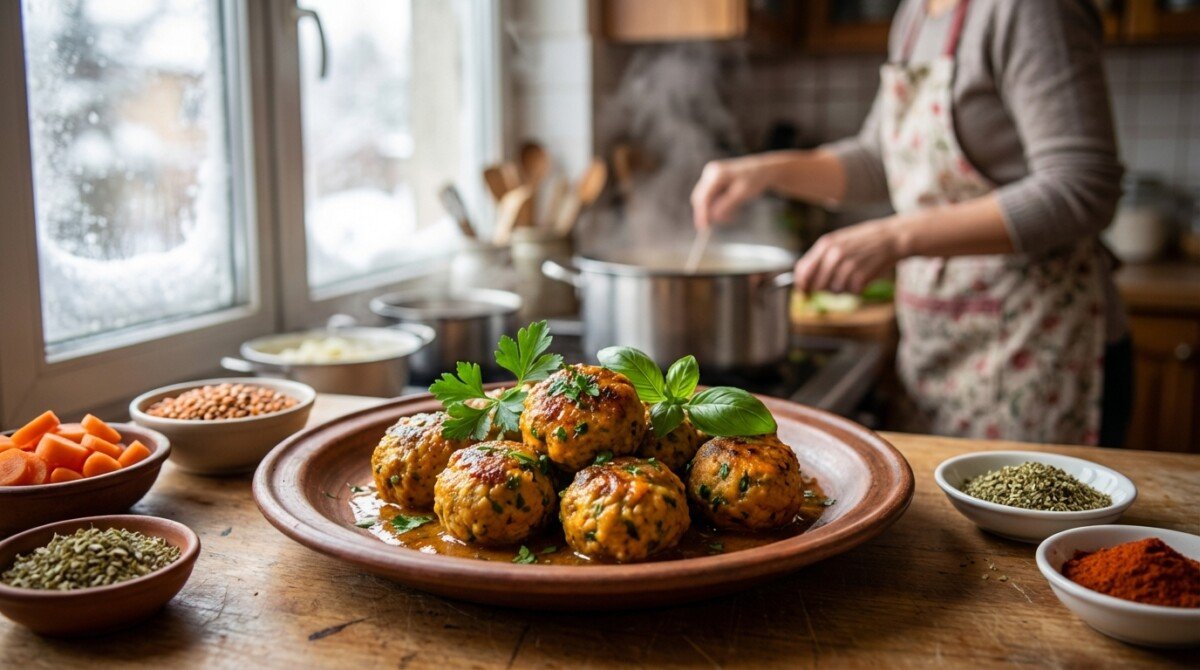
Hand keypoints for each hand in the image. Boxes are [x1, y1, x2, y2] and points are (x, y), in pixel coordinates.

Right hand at [690, 157, 771, 229]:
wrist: (761, 171)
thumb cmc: (754, 180)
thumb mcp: (742, 194)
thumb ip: (726, 205)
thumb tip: (713, 216)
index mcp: (717, 174)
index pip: (703, 197)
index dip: (702, 213)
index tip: (704, 228)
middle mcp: (710, 173)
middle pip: (701, 198)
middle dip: (709, 213)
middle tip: (723, 222)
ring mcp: (710, 176)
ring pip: (705, 199)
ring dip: (715, 211)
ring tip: (732, 215)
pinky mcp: (712, 181)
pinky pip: (710, 197)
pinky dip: (717, 206)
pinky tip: (731, 209)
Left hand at [794, 217, 908, 293]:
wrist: (892, 237)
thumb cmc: (864, 240)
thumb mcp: (839, 241)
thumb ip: (821, 257)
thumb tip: (804, 279)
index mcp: (825, 244)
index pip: (803, 270)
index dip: (802, 285)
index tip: (804, 293)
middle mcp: (834, 254)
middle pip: (817, 285)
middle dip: (824, 289)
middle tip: (836, 283)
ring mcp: (847, 265)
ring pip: (834, 290)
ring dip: (843, 288)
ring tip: (854, 275)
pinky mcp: (861, 276)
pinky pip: (852, 292)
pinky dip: (857, 288)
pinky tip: (864, 277)